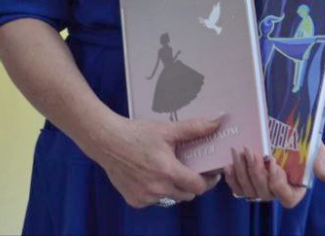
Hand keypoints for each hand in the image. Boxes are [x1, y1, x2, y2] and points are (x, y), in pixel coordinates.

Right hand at [85, 115, 221, 208]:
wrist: (107, 141)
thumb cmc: (137, 134)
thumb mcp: (167, 130)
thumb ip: (195, 129)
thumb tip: (218, 122)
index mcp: (168, 172)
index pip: (198, 187)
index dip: (207, 181)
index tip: (210, 173)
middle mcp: (157, 189)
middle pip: (186, 194)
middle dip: (191, 183)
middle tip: (190, 169)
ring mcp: (145, 197)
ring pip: (171, 198)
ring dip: (174, 188)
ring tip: (169, 170)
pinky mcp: (134, 201)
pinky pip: (154, 200)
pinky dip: (157, 191)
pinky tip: (151, 176)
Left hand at [223, 142, 324, 208]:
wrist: (290, 130)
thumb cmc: (306, 141)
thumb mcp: (317, 149)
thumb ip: (322, 163)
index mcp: (294, 190)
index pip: (286, 197)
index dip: (277, 183)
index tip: (273, 162)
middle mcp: (276, 192)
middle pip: (263, 192)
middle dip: (255, 172)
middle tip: (250, 151)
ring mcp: (260, 189)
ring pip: (248, 190)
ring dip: (241, 171)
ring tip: (238, 151)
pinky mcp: (247, 182)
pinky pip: (237, 188)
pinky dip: (231, 178)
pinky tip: (228, 164)